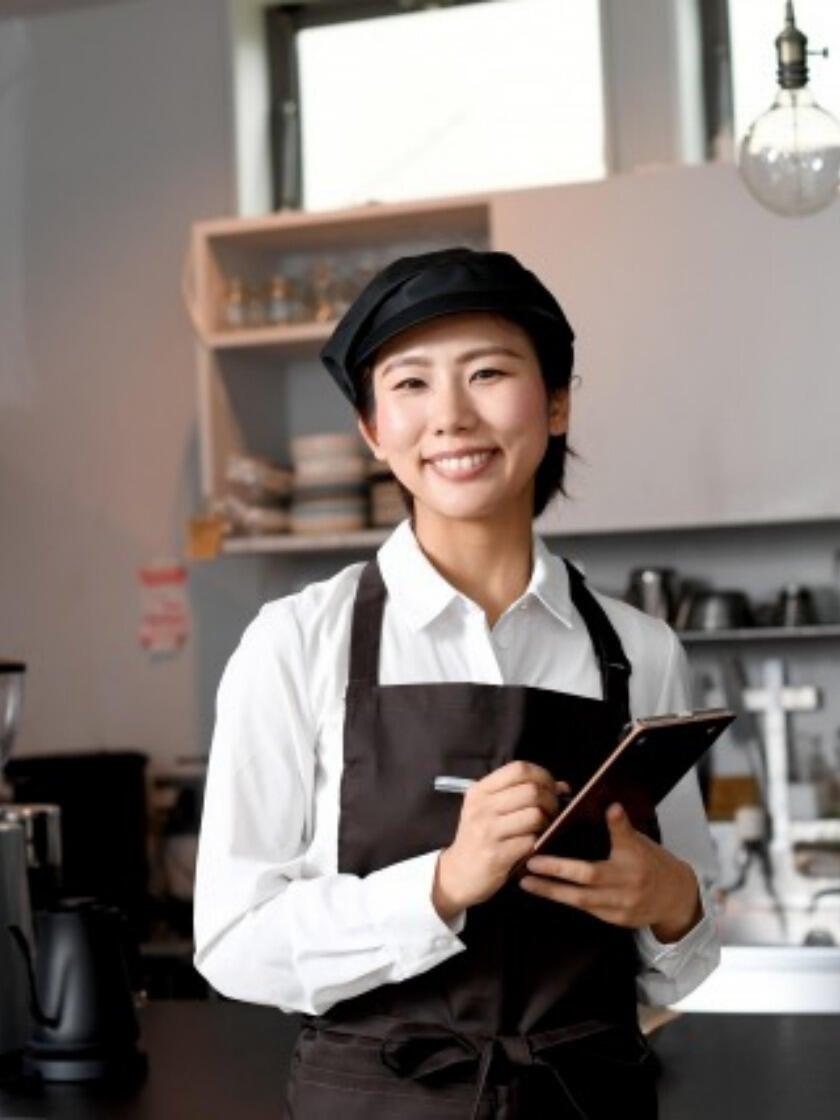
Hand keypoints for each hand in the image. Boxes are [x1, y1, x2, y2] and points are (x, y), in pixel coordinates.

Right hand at [433, 761, 568, 920]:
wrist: (457, 874)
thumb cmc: (478, 837)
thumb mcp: (489, 809)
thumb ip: (520, 794)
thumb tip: (562, 786)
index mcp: (480, 791)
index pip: (518, 769)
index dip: (542, 775)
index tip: (549, 788)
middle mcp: (482, 807)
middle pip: (531, 790)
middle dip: (550, 800)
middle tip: (552, 812)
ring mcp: (488, 831)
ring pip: (534, 815)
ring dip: (547, 823)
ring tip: (543, 829)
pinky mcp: (496, 855)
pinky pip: (531, 841)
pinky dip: (538, 842)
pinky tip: (533, 845)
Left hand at [519, 802, 701, 942]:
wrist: (675, 898)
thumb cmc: (653, 863)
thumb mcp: (640, 841)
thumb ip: (621, 827)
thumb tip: (610, 804)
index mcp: (630, 864)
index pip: (599, 858)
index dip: (569, 859)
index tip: (541, 850)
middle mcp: (623, 889)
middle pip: (583, 884)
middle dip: (553, 876)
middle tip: (528, 867)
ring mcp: (618, 908)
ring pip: (580, 901)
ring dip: (552, 892)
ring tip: (527, 882)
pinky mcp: (614, 920)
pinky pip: (586, 910)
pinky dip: (566, 901)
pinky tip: (548, 892)